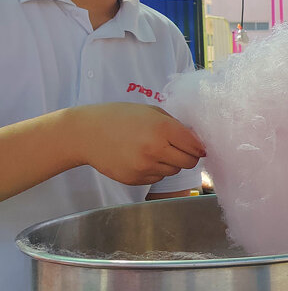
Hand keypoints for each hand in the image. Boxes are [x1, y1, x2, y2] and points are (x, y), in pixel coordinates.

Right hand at [73, 103, 205, 185]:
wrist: (86, 133)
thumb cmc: (120, 117)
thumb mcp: (151, 111)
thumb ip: (175, 125)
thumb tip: (196, 140)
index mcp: (163, 128)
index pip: (195, 146)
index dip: (199, 147)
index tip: (198, 147)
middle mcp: (156, 149)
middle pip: (189, 163)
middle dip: (188, 157)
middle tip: (179, 150)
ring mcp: (145, 166)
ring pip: (174, 171)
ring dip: (171, 163)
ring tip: (154, 150)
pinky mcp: (135, 178)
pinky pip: (157, 177)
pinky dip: (155, 170)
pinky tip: (141, 158)